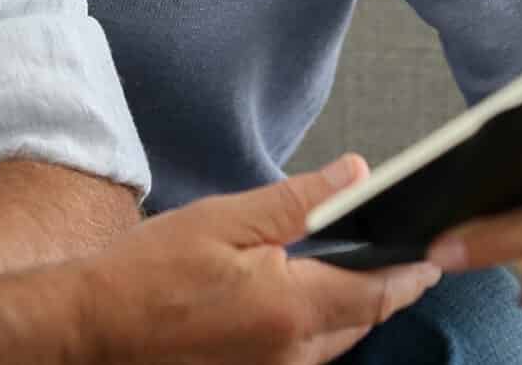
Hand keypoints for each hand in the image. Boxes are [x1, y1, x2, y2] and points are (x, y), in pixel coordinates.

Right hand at [80, 155, 440, 364]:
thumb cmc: (148, 274)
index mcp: (291, 311)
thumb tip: (355, 176)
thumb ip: (297, 201)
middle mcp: (290, 358)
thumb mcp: (225, 219)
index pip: (377, 294)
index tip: (432, 260)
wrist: (89, 331)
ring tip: (350, 281)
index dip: (410, 276)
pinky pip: (298, 363)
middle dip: (381, 294)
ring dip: (345, 316)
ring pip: (330, 348)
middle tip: (398, 263)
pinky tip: (294, 310)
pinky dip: (310, 336)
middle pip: (358, 324)